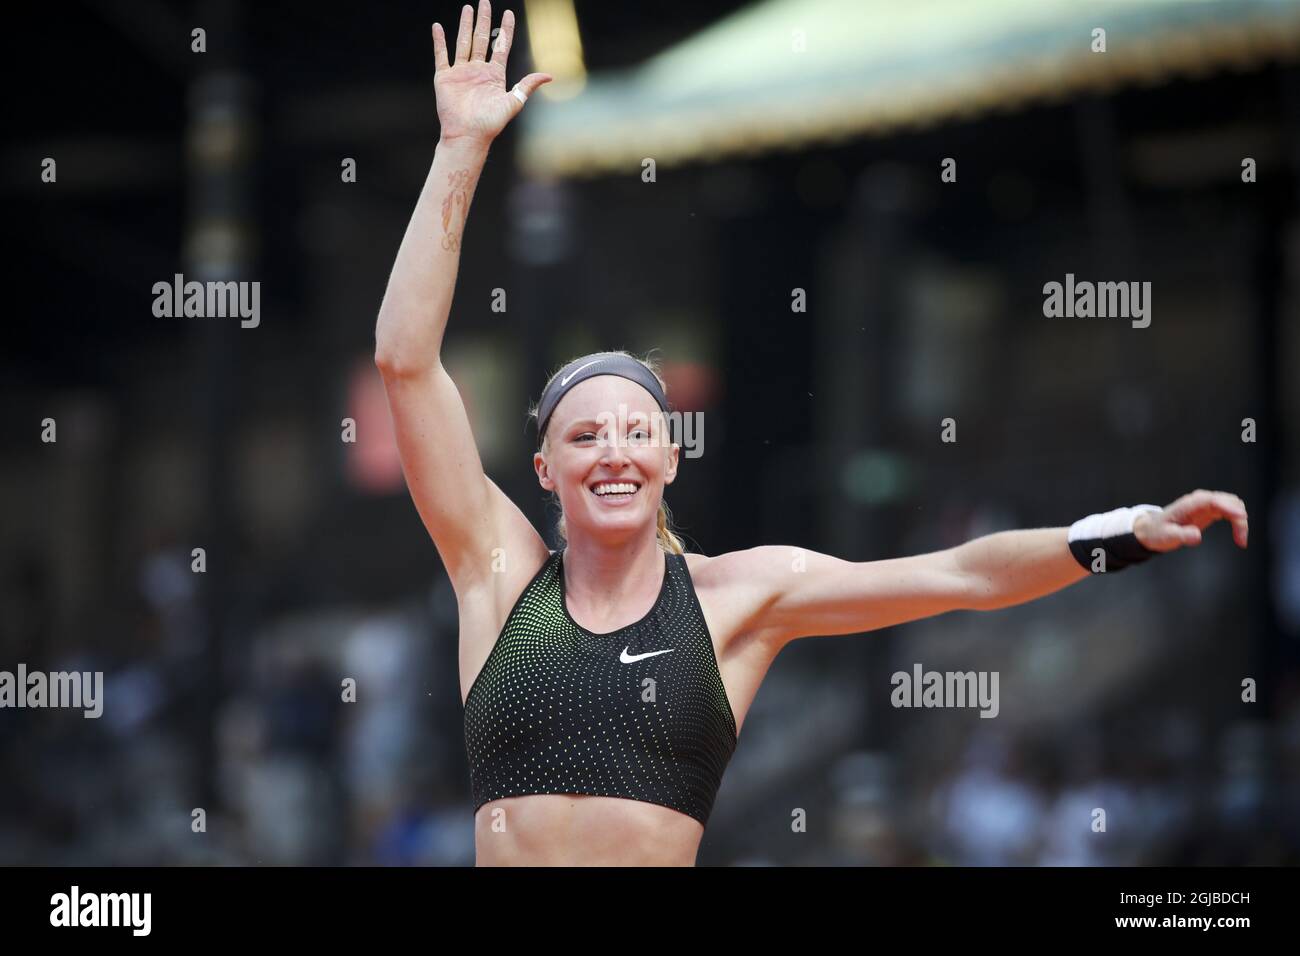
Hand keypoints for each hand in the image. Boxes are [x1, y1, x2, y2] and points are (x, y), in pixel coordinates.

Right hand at [432, 1, 551, 145]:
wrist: (468, 135)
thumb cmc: (491, 123)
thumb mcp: (514, 102)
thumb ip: (528, 85)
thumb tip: (549, 75)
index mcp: (495, 75)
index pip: (501, 46)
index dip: (505, 29)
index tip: (508, 13)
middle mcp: (478, 70)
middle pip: (481, 39)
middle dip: (483, 20)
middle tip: (484, 1)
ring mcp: (461, 72)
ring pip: (463, 42)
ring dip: (465, 25)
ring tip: (468, 8)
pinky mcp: (445, 77)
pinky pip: (442, 55)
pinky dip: (439, 41)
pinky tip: (438, 27)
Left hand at [1133, 489, 1248, 552]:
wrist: (1152, 530)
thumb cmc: (1158, 532)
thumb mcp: (1167, 537)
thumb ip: (1182, 535)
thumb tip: (1197, 536)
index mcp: (1190, 504)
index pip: (1213, 500)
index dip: (1229, 507)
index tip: (1241, 517)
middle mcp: (1201, 500)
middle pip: (1229, 501)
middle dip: (1239, 518)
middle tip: (1240, 540)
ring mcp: (1207, 504)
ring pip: (1233, 505)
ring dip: (1240, 521)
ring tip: (1240, 541)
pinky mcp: (1211, 511)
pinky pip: (1230, 512)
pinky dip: (1238, 522)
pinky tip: (1238, 536)